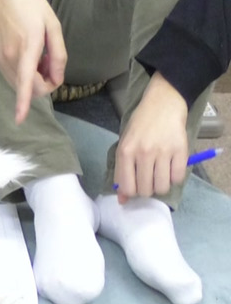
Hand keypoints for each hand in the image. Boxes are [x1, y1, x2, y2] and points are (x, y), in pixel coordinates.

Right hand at [0, 0, 66, 123]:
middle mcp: (10, 59)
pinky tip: (29, 57)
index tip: (19, 120)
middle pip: (29, 88)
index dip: (23, 103)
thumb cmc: (31, 7)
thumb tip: (57, 79)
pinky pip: (14, 78)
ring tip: (40, 57)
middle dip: (45, 84)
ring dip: (35, 79)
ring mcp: (1, 60)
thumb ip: (58, 55)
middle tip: (51, 63)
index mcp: (28, 48)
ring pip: (21, 85)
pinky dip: (25, 75)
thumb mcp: (53, 26)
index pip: (26, 82)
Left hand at [114, 72, 188, 202]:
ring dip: (161, 186)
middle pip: (145, 190)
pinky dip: (175, 178)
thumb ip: (122, 172)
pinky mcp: (180, 150)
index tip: (135, 188)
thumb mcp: (125, 145)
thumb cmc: (140, 125)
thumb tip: (122, 199)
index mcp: (125, 152)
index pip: (127, 187)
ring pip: (162, 187)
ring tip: (160, 176)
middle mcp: (143, 153)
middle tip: (148, 181)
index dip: (130, 193)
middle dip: (146, 191)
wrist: (162, 103)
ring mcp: (163, 152)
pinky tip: (171, 170)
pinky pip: (178, 177)